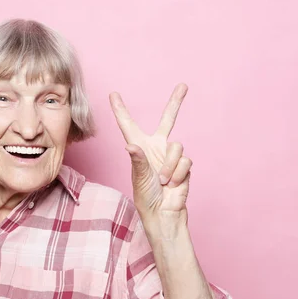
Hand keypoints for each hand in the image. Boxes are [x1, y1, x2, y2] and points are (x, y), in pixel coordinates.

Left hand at [110, 83, 191, 217]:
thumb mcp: (139, 178)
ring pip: (177, 146)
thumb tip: (131, 146)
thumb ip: (138, 160)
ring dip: (169, 166)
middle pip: (168, 119)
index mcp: (139, 147)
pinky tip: (173, 184)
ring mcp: (171, 155)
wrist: (163, 212)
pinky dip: (178, 174)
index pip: (128, 124)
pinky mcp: (184, 165)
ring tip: (163, 181)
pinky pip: (185, 161)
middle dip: (176, 102)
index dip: (120, 109)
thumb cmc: (146, 197)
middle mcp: (155, 147)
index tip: (113, 94)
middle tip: (183, 86)